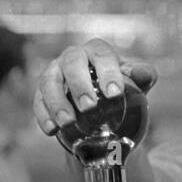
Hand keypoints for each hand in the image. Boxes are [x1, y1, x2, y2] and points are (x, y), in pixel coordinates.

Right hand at [34, 38, 157, 137]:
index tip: (114, 94)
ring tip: (68, 123)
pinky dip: (43, 115)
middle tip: (89, 107)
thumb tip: (141, 74)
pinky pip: (38, 101)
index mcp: (98, 51)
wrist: (102, 107)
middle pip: (71, 63)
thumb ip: (143, 75)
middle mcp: (73, 57)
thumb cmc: (120, 89)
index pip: (101, 54)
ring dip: (57, 102)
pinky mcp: (42, 92)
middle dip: (79, 85)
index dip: (107, 72)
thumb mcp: (137, 83)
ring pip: (49, 81)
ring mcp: (55, 73)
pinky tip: (51, 130)